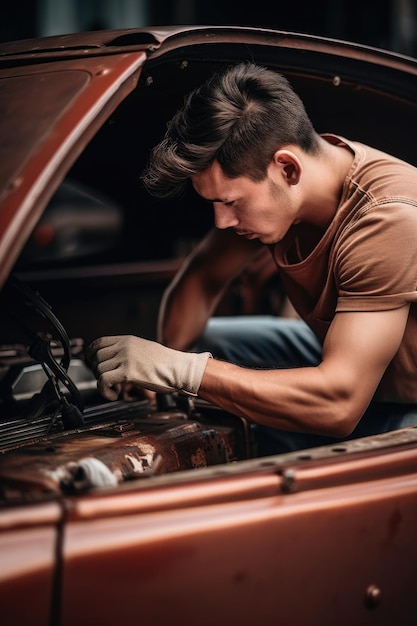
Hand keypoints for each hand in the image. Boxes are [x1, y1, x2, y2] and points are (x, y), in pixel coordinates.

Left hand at [86, 335, 210, 400]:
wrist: (180, 369)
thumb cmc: (166, 364)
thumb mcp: (143, 349)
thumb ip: (127, 351)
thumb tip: (112, 360)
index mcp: (127, 340)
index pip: (98, 343)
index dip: (91, 355)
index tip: (93, 365)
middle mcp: (124, 346)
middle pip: (96, 357)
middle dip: (97, 372)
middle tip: (108, 382)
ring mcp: (126, 358)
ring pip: (99, 370)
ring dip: (103, 383)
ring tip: (116, 389)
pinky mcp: (128, 372)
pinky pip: (103, 381)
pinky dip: (105, 391)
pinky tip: (115, 395)